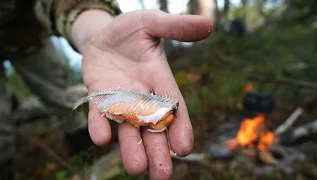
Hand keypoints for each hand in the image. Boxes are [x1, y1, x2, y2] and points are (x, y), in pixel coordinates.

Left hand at [74, 9, 211, 178]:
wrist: (104, 35)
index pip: (173, 106)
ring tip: (136, 168)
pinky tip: (101, 138)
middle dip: (157, 150)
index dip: (180, 126)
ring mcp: (119, 98)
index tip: (184, 148)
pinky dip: (100, 125)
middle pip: (152, 126)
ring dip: (131, 147)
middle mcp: (142, 95)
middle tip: (162, 176)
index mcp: (159, 80)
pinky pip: (99, 114)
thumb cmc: (132, 30)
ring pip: (127, 127)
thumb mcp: (153, 23)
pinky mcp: (98, 96)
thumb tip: (208, 24)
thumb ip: (176, 27)